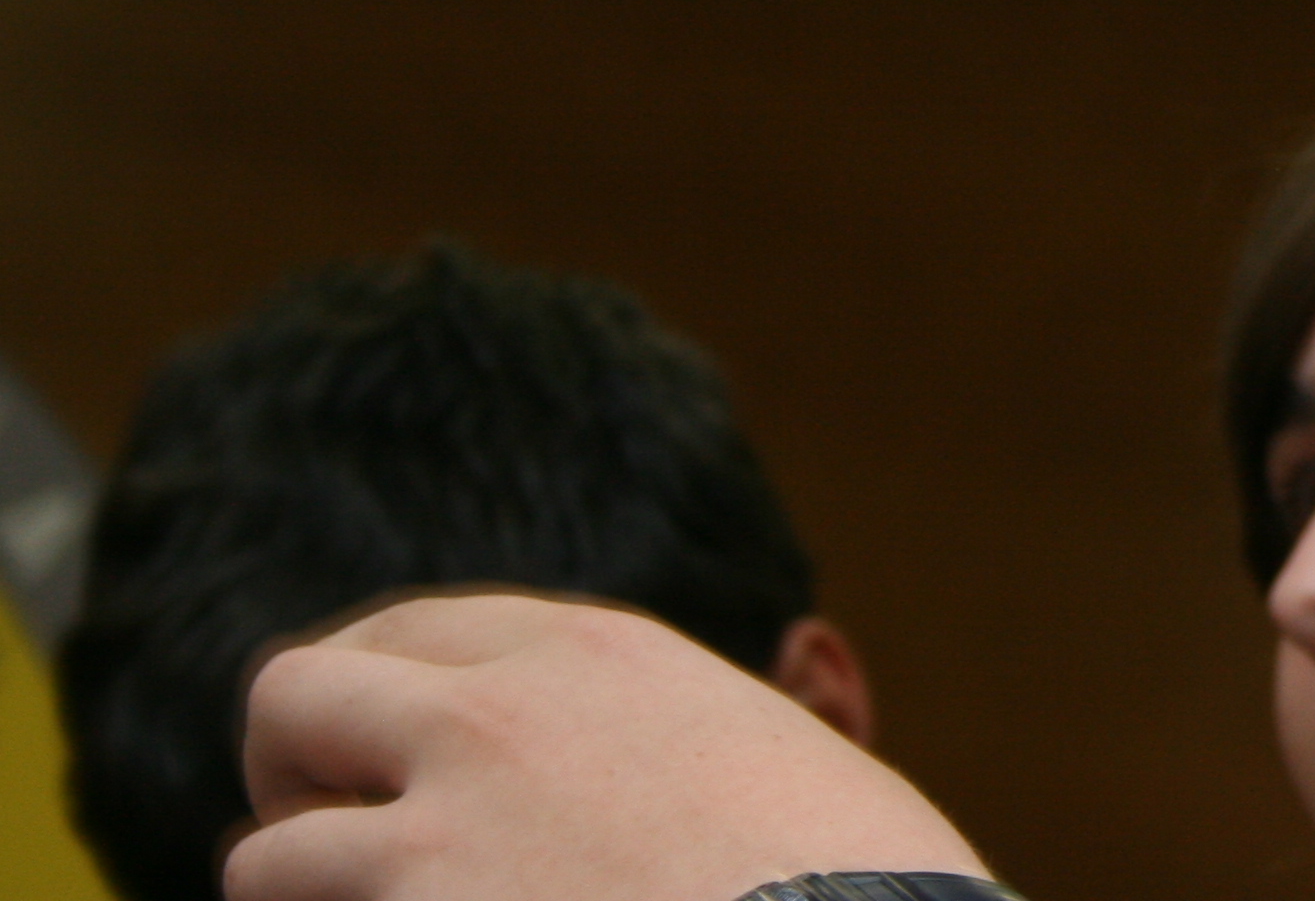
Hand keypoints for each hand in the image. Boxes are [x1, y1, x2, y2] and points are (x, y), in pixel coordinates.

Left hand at [229, 592, 990, 900]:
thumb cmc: (860, 884)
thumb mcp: (774, 759)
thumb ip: (674, 741)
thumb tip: (683, 755)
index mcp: (597, 657)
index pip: (413, 631)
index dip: (383, 699)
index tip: (388, 757)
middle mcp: (495, 719)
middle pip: (296, 695)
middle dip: (293, 770)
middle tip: (338, 835)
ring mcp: (438, 840)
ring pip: (264, 858)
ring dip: (301, 899)